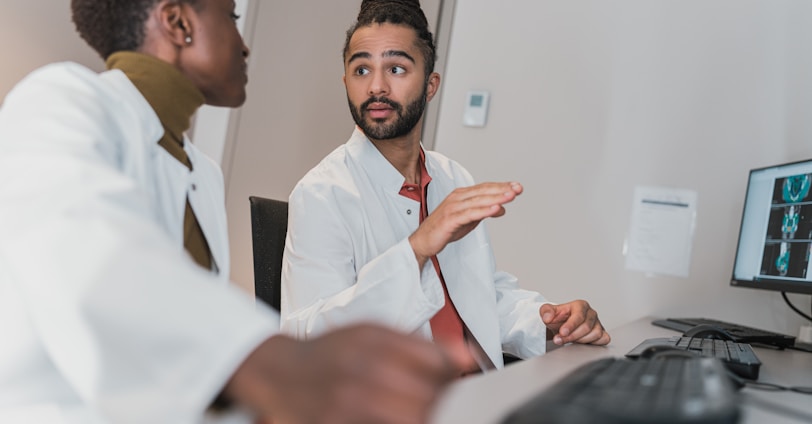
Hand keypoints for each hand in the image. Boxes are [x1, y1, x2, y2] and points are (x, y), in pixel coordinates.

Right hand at [223, 324, 472, 422]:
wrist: (279, 372)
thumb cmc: (331, 353)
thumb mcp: (372, 334)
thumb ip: (418, 345)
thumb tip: (466, 358)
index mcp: (375, 341)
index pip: (436, 361)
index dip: (453, 375)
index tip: (456, 381)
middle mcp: (362, 370)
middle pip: (429, 397)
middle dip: (444, 403)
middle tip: (445, 404)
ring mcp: (348, 403)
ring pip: (413, 419)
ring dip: (425, 417)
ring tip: (419, 411)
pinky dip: (399, 423)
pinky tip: (396, 418)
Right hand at [409, 182, 521, 265]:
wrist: (424, 241)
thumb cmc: (444, 228)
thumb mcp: (469, 220)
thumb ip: (484, 212)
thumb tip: (501, 208)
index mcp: (461, 195)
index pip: (485, 188)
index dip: (501, 186)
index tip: (516, 186)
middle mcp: (457, 198)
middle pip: (483, 191)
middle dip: (502, 190)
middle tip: (518, 188)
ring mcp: (453, 207)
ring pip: (478, 201)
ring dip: (496, 198)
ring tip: (510, 196)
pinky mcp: (450, 219)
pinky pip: (470, 214)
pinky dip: (484, 211)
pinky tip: (496, 209)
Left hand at [540, 300, 610, 345]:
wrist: (561, 326)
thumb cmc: (558, 318)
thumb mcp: (547, 312)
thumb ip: (546, 311)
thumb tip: (548, 317)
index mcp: (580, 305)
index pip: (579, 315)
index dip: (571, 325)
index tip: (562, 332)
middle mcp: (591, 313)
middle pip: (586, 327)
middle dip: (572, 336)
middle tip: (559, 340)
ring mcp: (598, 324)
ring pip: (595, 334)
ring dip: (580, 341)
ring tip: (569, 340)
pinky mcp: (602, 333)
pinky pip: (603, 339)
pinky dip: (593, 343)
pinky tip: (581, 343)